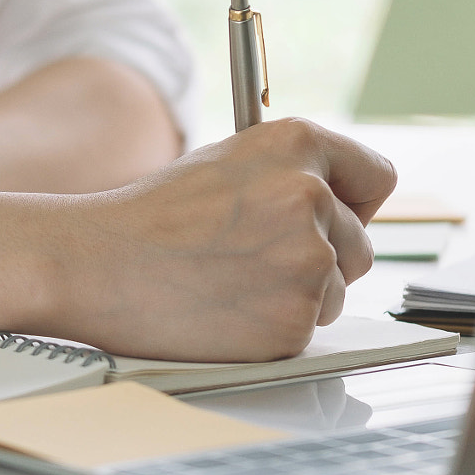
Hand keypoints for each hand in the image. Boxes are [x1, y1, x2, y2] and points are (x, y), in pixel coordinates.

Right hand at [50, 119, 394, 362]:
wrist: (97, 266)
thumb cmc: (151, 218)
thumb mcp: (226, 163)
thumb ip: (290, 176)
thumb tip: (338, 204)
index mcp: (297, 144)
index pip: (376, 175)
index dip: (355, 203)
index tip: (337, 218)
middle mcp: (312, 195)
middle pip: (360, 245)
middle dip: (324, 259)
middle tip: (258, 262)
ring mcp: (307, 260)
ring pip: (336, 292)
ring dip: (297, 296)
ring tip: (231, 284)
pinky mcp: (293, 320)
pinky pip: (305, 330)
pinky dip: (272, 330)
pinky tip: (225, 311)